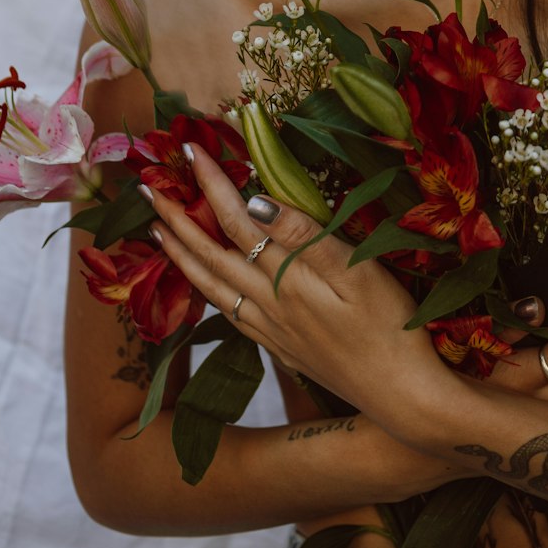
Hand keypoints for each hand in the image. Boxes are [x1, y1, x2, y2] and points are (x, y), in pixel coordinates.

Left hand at [146, 144, 447, 422]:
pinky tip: (203, 285)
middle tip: (146, 189)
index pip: (238, 221)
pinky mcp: (279, 346)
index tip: (190, 149)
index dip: (212, 184)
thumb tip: (255, 202)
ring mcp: (271, 328)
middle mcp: (268, 304)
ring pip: (212, 286)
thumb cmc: (390, 327)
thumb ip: (303, 236)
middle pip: (211, 254)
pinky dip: (204, 290)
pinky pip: (227, 311)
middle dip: (177, 219)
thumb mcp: (356, 273)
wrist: (400, 398)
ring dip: (181, 255)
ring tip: (158, 232)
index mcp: (286, 279)